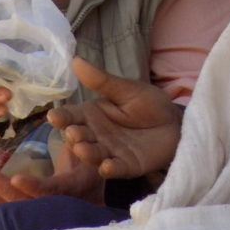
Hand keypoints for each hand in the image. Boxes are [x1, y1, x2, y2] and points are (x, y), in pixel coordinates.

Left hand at [0, 135, 103, 207]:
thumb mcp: (86, 150)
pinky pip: (7, 208)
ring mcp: (39, 210)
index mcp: (71, 188)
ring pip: (12, 208)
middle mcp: (54, 204)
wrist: (90, 193)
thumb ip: (74, 138)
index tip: (16, 177)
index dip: (33, 186)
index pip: (49, 190)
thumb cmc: (88, 166)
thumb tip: (57, 118)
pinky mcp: (27, 210)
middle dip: (3, 190)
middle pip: (26, 202)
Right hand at [46, 57, 182, 180]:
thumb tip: (75, 60)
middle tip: (74, 132)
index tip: (53, 116)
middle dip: (75, 136)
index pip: (72, 117)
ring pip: (94, 155)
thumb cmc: (148, 104)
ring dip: (88, 153)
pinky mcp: (127, 166)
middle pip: (80, 138)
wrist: (175, 122)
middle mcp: (96, 136)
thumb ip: (101, 80)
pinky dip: (110, 169)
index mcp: (92, 116)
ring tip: (83, 148)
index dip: (62, 117)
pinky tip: (106, 166)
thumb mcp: (125, 89)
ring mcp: (110, 152)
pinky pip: (116, 169)